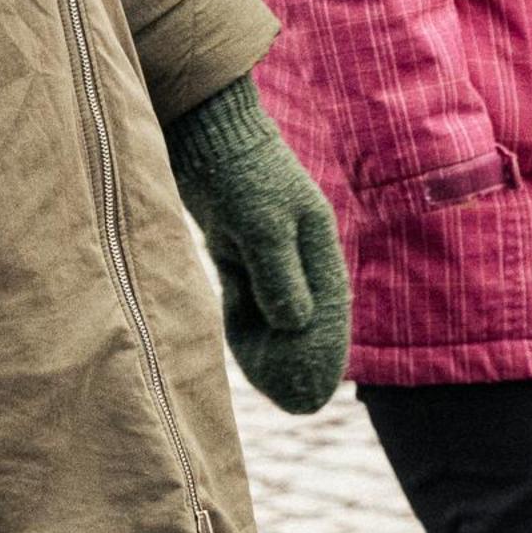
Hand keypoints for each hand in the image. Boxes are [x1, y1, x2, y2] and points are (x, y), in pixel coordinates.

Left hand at [166, 75, 349, 414]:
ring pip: (274, 307)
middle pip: (305, 314)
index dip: (325, 352)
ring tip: (267, 381)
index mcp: (316, 241)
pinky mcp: (236, 243)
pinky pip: (247, 294)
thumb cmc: (238, 172)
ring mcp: (265, 246)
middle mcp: (295, 248)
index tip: (317, 391)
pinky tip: (241, 341)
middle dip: (300, 356)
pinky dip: (246, 319)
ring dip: (270, 342)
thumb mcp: (263, 225)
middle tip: (294, 401)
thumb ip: (279, 276)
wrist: (203, 131)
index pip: (328, 308)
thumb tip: (295, 323)